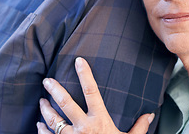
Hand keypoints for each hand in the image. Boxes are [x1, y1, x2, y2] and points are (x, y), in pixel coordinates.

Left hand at [37, 57, 154, 133]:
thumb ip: (140, 127)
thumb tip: (150, 115)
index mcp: (99, 121)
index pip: (92, 91)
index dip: (85, 74)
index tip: (79, 61)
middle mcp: (83, 127)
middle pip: (65, 103)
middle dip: (54, 89)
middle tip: (47, 81)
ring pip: (52, 120)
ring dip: (45, 109)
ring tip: (41, 101)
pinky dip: (41, 130)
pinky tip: (38, 124)